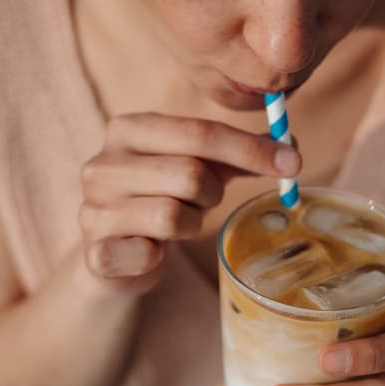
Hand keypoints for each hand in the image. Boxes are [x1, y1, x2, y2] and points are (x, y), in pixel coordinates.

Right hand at [78, 113, 300, 292]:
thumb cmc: (163, 198)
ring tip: (177, 223)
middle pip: (190, 173)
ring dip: (191, 224)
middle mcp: (102, 164)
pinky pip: (150, 254)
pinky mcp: (95, 252)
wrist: (114, 255)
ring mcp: (92, 208)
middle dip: (212, 194)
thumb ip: (240, 153)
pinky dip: (161, 256)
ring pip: (172, 216)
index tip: (292, 163)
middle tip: (204, 202)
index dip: (250, 149)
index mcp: (128, 129)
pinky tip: (152, 250)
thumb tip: (291, 144)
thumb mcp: (200, 166)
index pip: (199, 131)